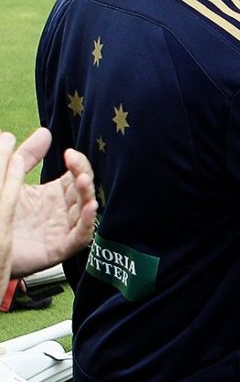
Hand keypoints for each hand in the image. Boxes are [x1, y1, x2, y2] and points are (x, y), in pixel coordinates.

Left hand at [1, 128, 97, 280]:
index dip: (79, 164)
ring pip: (85, 211)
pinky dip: (87, 223)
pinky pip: (79, 237)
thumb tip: (45, 131)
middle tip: (78, 168)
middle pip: (84, 191)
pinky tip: (89, 207)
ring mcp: (62, 230)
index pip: (77, 175)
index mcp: (54, 195)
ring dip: (89, 195)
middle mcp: (62, 211)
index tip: (70, 154)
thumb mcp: (10, 179)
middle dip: (85, 177)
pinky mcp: (58, 249)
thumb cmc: (1, 215)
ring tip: (84, 181)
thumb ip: (27, 157)